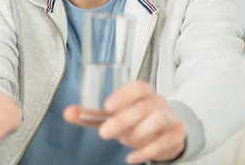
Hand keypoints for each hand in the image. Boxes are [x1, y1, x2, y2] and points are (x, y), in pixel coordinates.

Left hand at [64, 81, 185, 163]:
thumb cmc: (138, 118)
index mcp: (143, 92)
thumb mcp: (116, 115)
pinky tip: (132, 157)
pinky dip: (146, 151)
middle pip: (144, 107)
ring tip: (124, 141)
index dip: (123, 95)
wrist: (168, 130)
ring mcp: (170, 117)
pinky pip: (164, 142)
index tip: (107, 106)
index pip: (137, 87)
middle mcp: (158, 102)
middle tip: (104, 132)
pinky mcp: (176, 134)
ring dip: (138, 133)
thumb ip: (93, 114)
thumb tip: (68, 113)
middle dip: (123, 120)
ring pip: (158, 121)